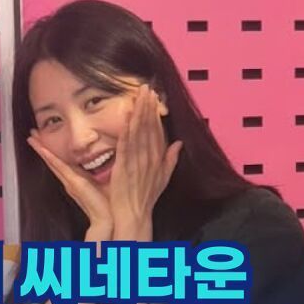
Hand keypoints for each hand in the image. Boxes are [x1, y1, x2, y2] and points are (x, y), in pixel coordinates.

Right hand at [27, 131, 111, 233]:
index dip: (51, 152)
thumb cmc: (107, 204)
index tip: (43, 141)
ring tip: (32, 139)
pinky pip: (59, 167)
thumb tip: (104, 164)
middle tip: (31, 135)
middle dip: (41, 148)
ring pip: (52, 162)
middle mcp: (69, 181)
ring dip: (41, 150)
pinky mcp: (74, 183)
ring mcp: (70, 182)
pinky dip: (50, 158)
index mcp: (76, 180)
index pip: (60, 163)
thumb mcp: (103, 184)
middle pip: (52, 161)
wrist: (107, 218)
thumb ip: (100, 174)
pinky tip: (43, 150)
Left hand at [108, 85, 182, 240]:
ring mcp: (137, 161)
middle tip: (146, 87)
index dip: (156, 113)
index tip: (155, 97)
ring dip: (139, 112)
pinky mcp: (124, 166)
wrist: (135, 215)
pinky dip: (126, 129)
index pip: (158, 131)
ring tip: (138, 94)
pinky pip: (126, 144)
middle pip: (150, 127)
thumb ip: (171, 159)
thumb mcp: (164, 178)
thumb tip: (179, 143)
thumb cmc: (147, 198)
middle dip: (148, 106)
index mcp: (159, 158)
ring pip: (139, 131)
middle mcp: (150, 157)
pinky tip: (126, 116)